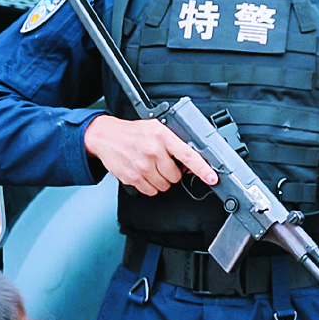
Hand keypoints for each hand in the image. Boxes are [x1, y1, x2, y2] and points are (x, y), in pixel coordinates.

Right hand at [83, 114, 217, 195]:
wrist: (106, 137)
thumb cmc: (133, 133)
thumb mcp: (156, 128)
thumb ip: (174, 143)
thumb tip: (190, 161)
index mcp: (162, 136)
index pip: (188, 156)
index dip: (202, 169)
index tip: (212, 178)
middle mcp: (152, 151)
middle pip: (176, 176)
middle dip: (172, 172)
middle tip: (163, 162)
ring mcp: (142, 166)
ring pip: (164, 186)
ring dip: (161, 180)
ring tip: (152, 166)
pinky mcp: (133, 178)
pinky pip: (151, 191)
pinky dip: (150, 185)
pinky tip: (144, 173)